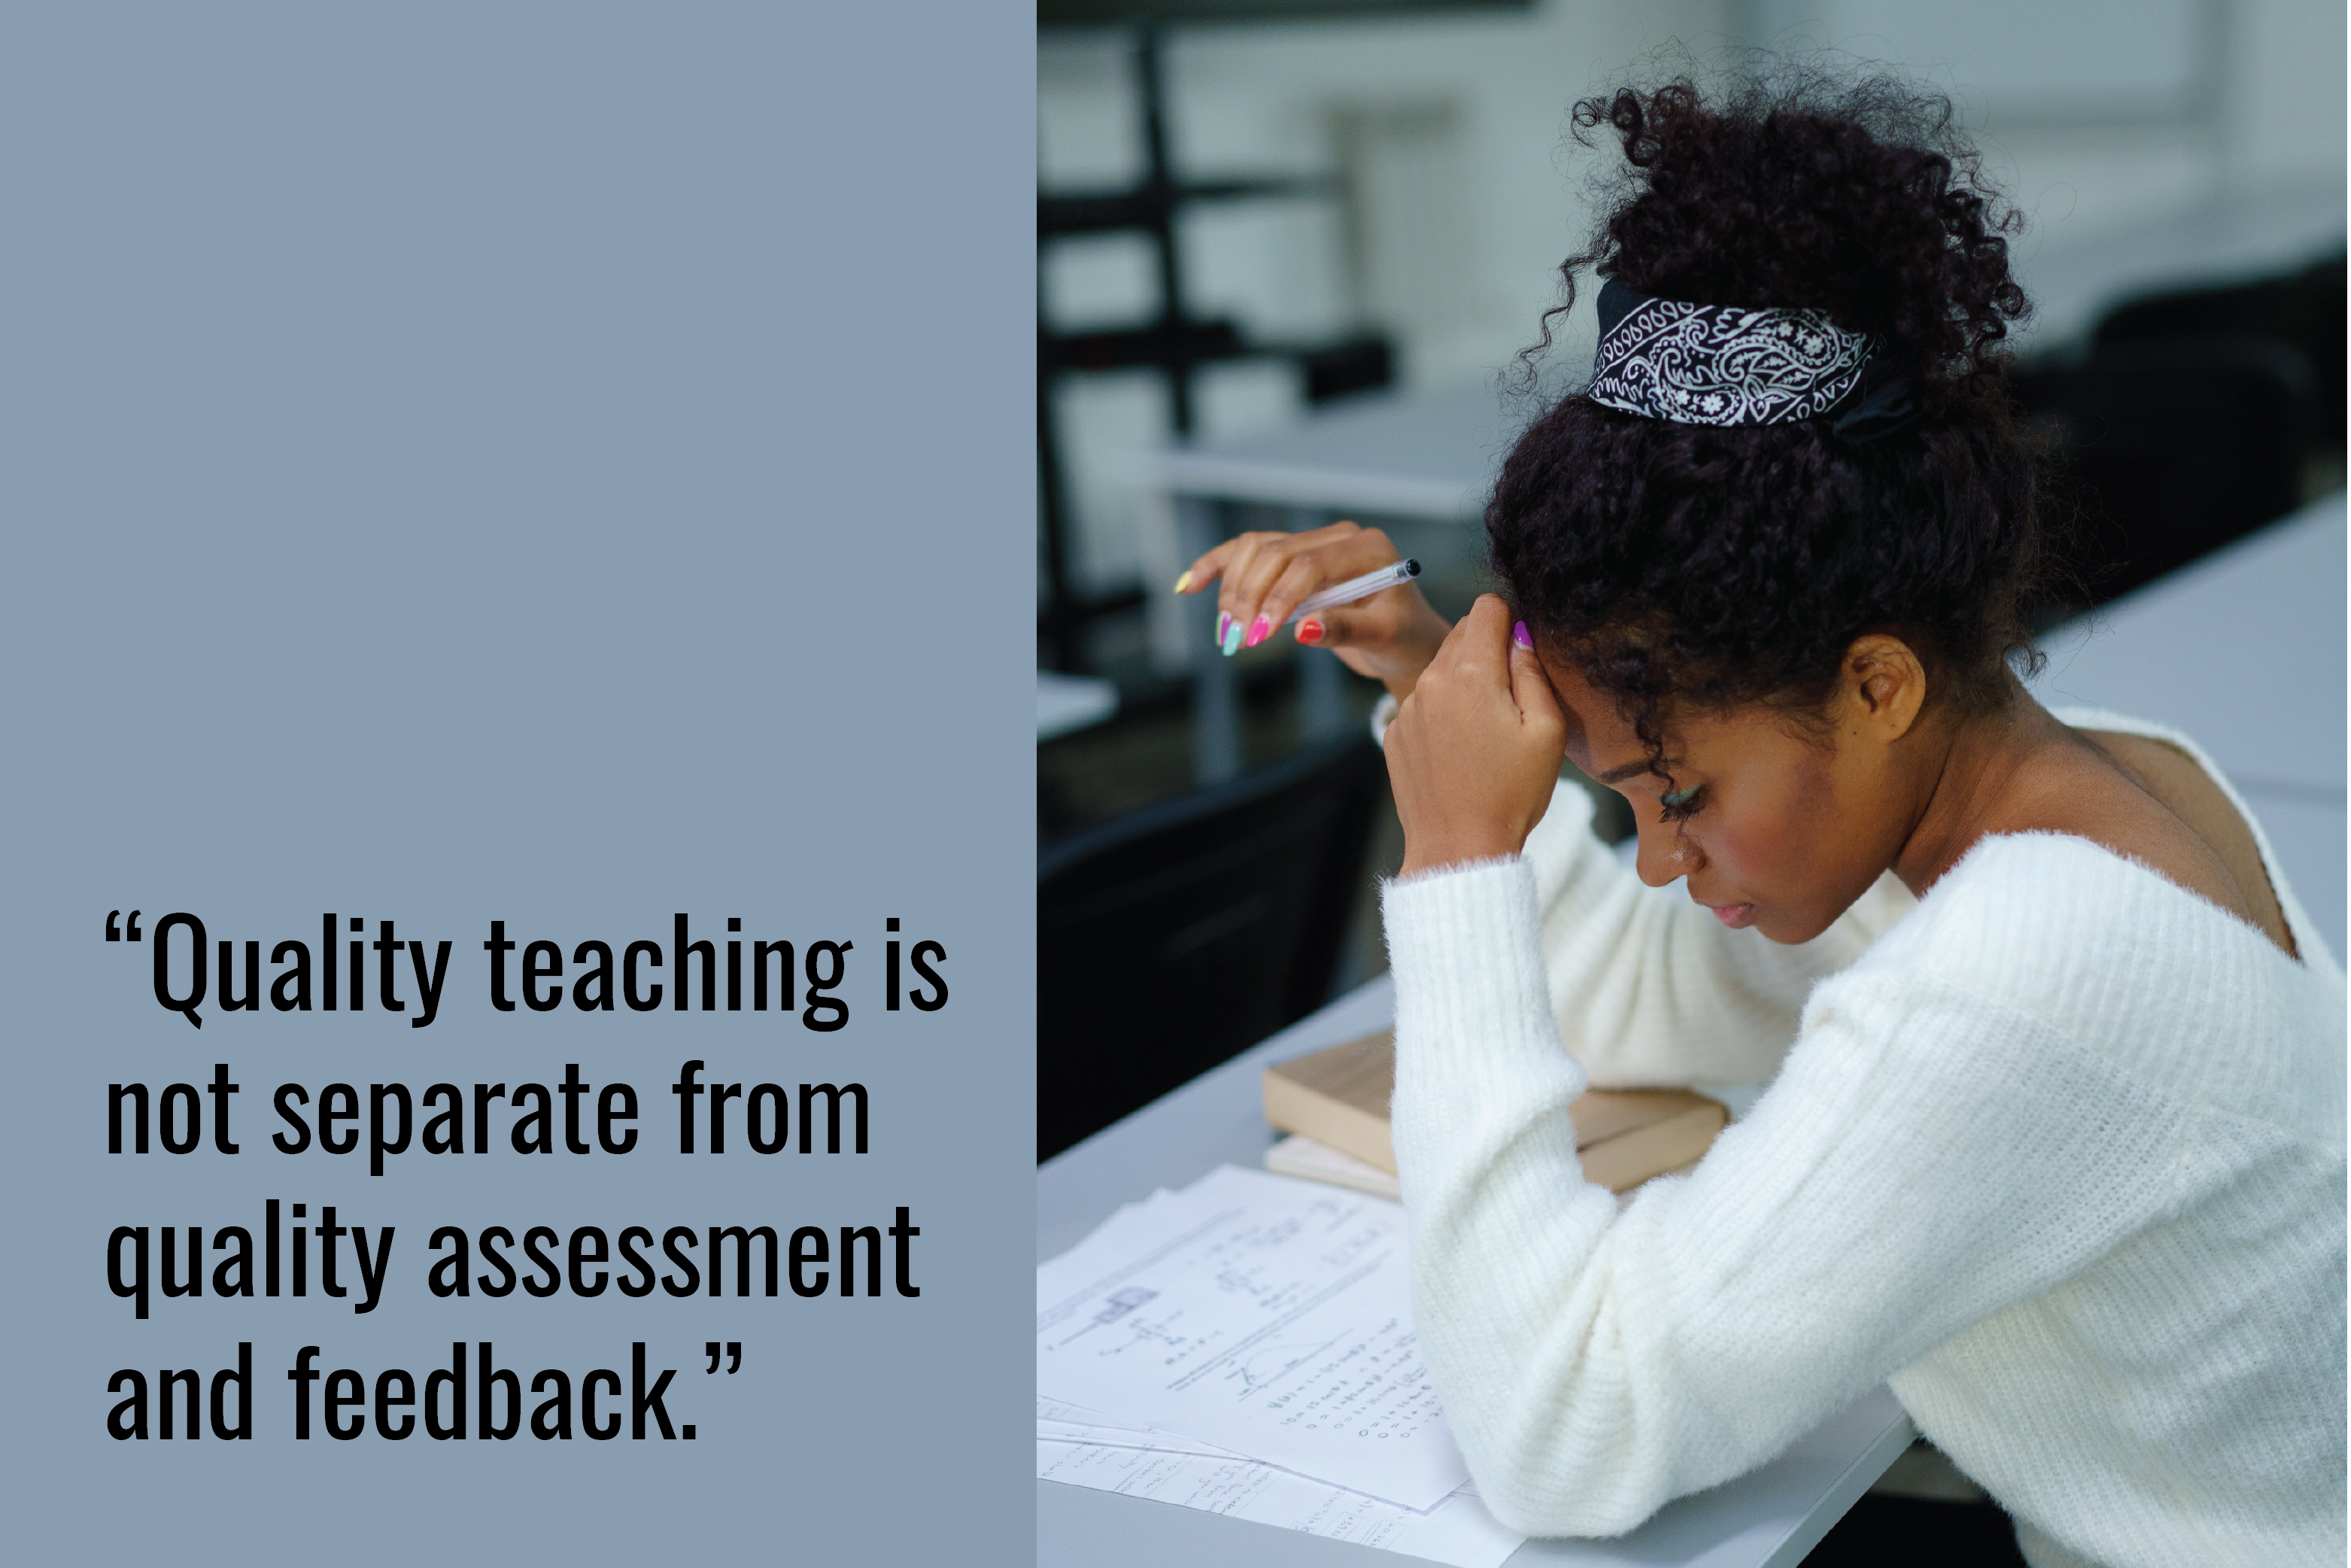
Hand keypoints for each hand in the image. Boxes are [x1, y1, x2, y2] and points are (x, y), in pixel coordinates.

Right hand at [1175, 520, 1450, 700]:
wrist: (1405, 640)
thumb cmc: (1401, 639)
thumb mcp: (1383, 639)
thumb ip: (1346, 631)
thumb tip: (1303, 629)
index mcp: (1367, 547)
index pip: (1309, 564)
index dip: (1278, 598)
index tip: (1259, 636)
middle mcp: (1339, 536)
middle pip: (1275, 553)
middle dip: (1249, 597)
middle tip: (1237, 640)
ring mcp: (1313, 542)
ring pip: (1255, 550)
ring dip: (1233, 589)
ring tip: (1227, 632)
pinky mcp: (1292, 556)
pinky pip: (1248, 553)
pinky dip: (1218, 567)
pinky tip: (1190, 585)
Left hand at [1386, 595, 1566, 877]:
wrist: (1459, 848)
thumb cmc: (1511, 795)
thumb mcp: (1546, 731)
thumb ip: (1533, 672)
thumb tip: (1521, 635)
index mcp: (1472, 675)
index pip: (1487, 608)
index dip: (1510, 619)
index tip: (1522, 649)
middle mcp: (1431, 682)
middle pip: (1461, 633)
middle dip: (1487, 648)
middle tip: (1510, 694)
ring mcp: (1407, 709)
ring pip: (1439, 668)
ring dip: (1463, 681)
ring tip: (1487, 728)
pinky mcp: (1395, 734)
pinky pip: (1422, 703)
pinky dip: (1441, 712)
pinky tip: (1460, 749)